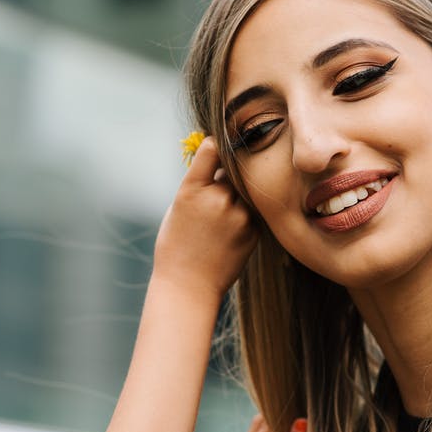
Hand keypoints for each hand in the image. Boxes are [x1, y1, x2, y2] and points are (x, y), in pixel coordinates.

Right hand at [153, 137, 256, 300]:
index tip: (217, 148)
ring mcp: (239, 215)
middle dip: (226, 175)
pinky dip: (242, 215)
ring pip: (244, 190)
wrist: (189, 285)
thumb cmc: (178, 243)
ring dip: (236, 195)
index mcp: (192, 189)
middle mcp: (218, 198)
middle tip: (215, 193)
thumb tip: (223, 158)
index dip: (216, 146)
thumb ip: (201, 182)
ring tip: (218, 217)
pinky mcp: (254, 230)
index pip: (212, 148)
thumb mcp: (179, 206)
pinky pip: (251, 210)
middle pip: (232, 169)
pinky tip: (226, 233)